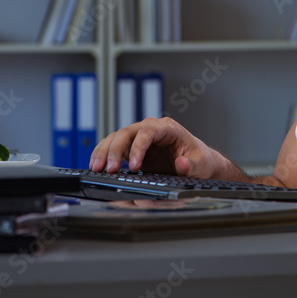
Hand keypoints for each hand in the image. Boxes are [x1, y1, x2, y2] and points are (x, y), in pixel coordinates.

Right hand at [89, 117, 235, 178]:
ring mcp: (139, 138)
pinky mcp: (132, 148)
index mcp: (168, 128)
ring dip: (104, 152)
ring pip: (116, 138)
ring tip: (96, 168)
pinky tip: (96, 166)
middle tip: (109, 169)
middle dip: (115, 150)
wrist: (196, 162)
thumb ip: (191, 165)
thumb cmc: (199, 159)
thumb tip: (181, 164)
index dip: (138, 147)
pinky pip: (114, 147)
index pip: (148, 131)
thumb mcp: (200, 164)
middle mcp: (151, 129)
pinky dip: (103, 155)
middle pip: (127, 132)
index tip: (134, 166)